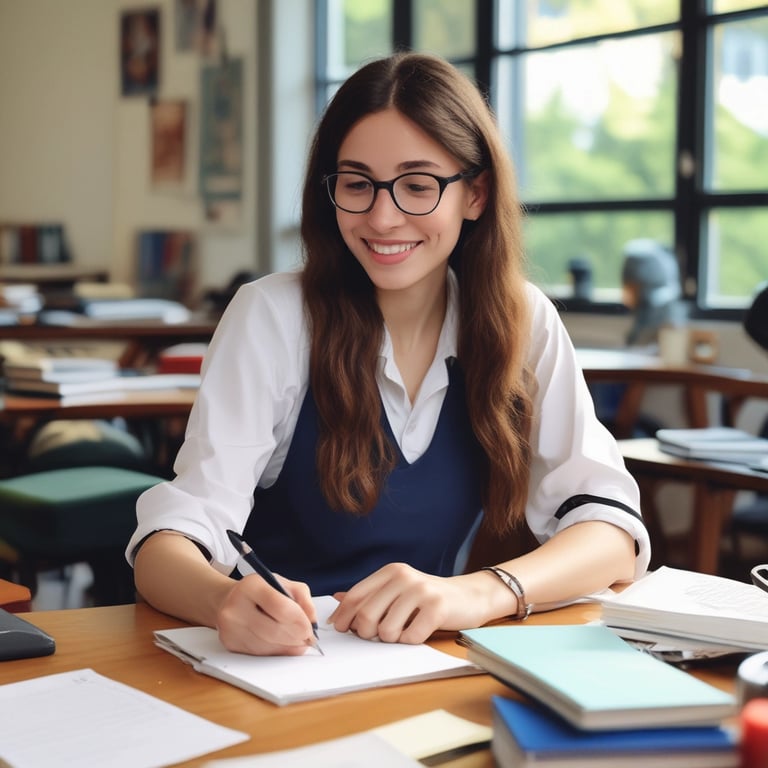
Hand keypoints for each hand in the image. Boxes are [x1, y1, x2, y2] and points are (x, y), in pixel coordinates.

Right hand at [216, 573, 317, 655]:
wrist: (228, 600)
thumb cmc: (260, 591)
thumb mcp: (282, 583)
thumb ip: (302, 597)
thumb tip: (312, 620)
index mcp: (251, 586)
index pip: (281, 608)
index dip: (300, 621)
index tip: (310, 628)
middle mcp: (236, 606)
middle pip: (274, 630)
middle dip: (296, 637)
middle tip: (308, 639)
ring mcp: (230, 627)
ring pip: (268, 646)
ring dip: (288, 647)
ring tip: (298, 642)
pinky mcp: (229, 643)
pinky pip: (259, 653)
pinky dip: (276, 652)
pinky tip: (284, 645)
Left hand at [328, 563, 492, 643]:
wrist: (469, 596)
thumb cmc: (428, 597)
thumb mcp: (397, 590)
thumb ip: (370, 594)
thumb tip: (337, 599)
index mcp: (390, 571)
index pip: (355, 596)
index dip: (343, 616)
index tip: (341, 629)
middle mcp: (403, 577)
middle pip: (366, 616)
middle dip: (367, 633)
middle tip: (377, 635)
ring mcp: (420, 591)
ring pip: (386, 631)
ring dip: (392, 639)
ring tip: (405, 630)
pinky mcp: (437, 607)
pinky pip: (409, 638)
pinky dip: (411, 641)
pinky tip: (420, 631)